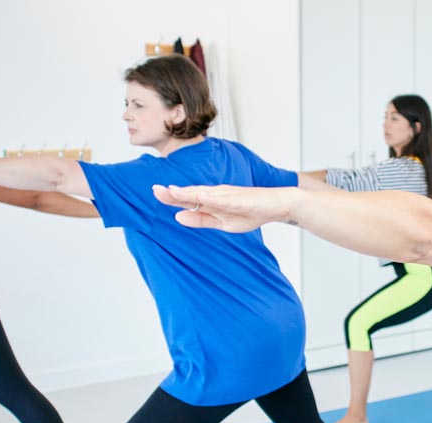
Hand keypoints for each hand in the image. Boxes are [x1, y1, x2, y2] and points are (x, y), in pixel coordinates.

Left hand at [153, 184, 297, 232]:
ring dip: (188, 192)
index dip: (172, 197)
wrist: (276, 206)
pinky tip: (201, 196)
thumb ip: (201, 219)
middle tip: (155, 189)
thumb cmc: (251, 212)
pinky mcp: (240, 198)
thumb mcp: (222, 223)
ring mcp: (228, 195)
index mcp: (212, 200)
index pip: (188, 199)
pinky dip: (211, 197)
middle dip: (174, 193)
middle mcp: (217, 194)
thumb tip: (178, 217)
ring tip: (171, 191)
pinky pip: (224, 198)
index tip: (155, 193)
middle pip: (192, 193)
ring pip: (204, 193)